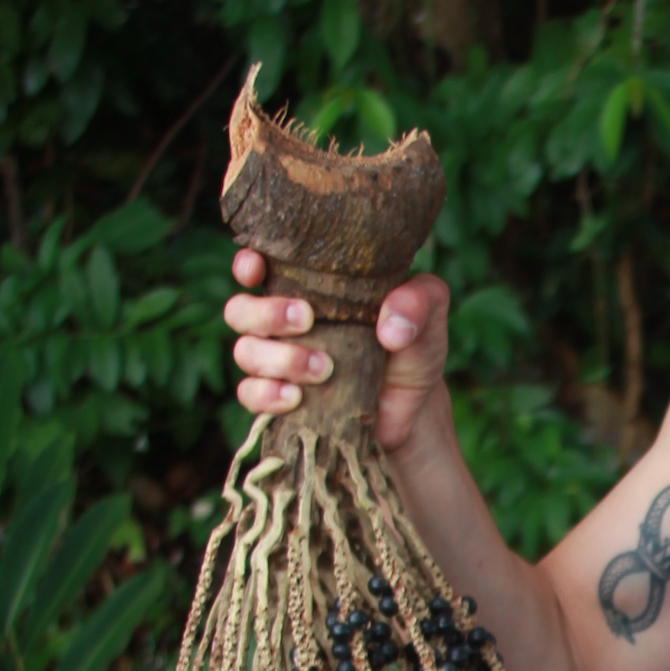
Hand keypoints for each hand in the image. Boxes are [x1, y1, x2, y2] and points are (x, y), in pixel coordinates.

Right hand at [224, 252, 451, 457]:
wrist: (416, 407)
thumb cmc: (414, 345)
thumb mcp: (428, 313)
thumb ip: (419, 301)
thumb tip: (391, 327)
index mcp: (309, 287)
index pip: (259, 266)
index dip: (247, 263)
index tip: (255, 268)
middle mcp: (283, 321)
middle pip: (240, 310)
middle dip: (266, 313)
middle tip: (306, 319)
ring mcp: (278, 362)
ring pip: (244, 353)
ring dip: (277, 359)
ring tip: (322, 368)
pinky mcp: (280, 400)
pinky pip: (250, 395)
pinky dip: (268, 396)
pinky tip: (296, 398)